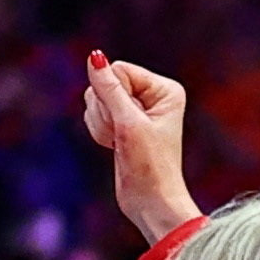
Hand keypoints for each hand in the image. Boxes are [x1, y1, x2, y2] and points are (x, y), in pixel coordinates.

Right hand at [80, 52, 197, 242]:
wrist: (150, 202)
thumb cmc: (149, 165)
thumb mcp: (128, 123)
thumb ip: (109, 88)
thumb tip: (95, 57)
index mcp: (164, 89)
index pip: (119, 70)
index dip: (112, 96)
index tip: (127, 123)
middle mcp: (152, 95)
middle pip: (105, 84)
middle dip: (105, 112)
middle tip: (123, 136)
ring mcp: (136, 110)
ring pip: (96, 100)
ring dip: (101, 125)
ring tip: (120, 144)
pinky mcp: (123, 124)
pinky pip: (95, 115)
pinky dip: (99, 132)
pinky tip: (115, 147)